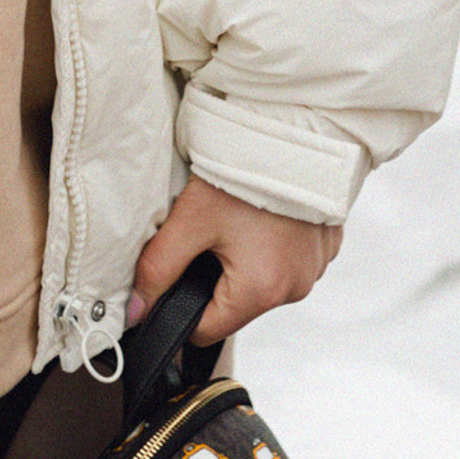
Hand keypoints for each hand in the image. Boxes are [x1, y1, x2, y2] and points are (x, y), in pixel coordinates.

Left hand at [129, 176, 342, 344]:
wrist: (292, 130)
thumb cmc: (244, 173)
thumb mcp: (190, 219)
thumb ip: (158, 268)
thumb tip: (135, 311)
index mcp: (263, 291)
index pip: (207, 328)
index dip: (181, 305)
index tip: (175, 271)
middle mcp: (296, 288)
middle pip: (235, 303)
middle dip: (214, 274)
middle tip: (207, 230)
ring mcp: (315, 268)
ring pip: (262, 280)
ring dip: (245, 258)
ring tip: (235, 215)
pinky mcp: (324, 246)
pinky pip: (289, 259)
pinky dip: (271, 243)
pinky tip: (262, 213)